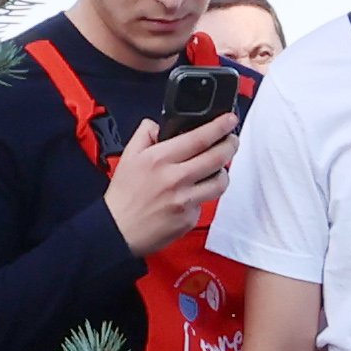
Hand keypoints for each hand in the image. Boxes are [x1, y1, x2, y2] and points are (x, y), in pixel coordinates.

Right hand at [103, 103, 238, 258]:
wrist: (118, 231)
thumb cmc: (124, 196)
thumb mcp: (128, 156)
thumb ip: (145, 134)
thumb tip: (159, 125)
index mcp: (160, 159)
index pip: (199, 138)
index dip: (219, 126)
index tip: (229, 120)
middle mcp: (175, 179)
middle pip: (217, 157)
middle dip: (231, 145)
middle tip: (232, 140)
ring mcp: (185, 201)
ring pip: (219, 182)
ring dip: (223, 172)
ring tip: (217, 169)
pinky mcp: (189, 219)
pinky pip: (205, 203)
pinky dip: (202, 196)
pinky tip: (192, 194)